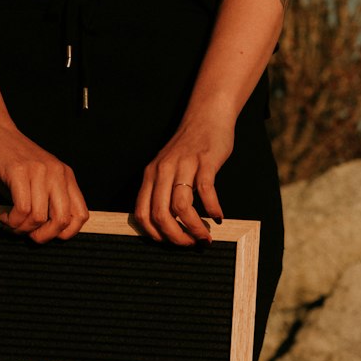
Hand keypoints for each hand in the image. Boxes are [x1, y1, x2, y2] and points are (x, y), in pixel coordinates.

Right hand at [0, 120, 88, 242]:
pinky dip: (12, 220)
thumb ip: (47, 202)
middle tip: (27, 235)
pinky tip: (4, 217)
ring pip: (39, 217)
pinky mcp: (19, 171)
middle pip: (62, 220)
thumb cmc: (11, 161)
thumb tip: (45, 233)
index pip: (80, 215)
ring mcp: (39, 171)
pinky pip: (22, 209)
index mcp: (65, 177)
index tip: (46, 234)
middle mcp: (57, 173)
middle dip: (43, 236)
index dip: (66, 233)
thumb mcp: (37, 182)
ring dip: (21, 228)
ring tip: (10, 223)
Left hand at [132, 115, 233, 244]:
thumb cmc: (188, 147)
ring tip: (205, 237)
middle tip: (190, 244)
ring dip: (194, 228)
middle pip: (160, 214)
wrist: (207, 116)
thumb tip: (167, 224)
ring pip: (181, 207)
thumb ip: (162, 190)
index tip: (169, 242)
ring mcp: (184, 165)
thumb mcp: (166, 167)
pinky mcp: (205, 161)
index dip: (154, 234)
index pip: (142, 213)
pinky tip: (218, 217)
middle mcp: (163, 170)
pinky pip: (206, 191)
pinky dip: (212, 208)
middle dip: (175, 236)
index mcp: (150, 175)